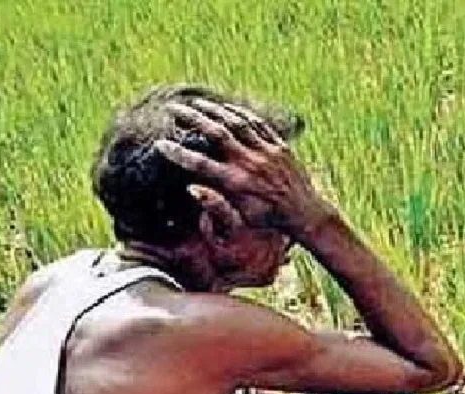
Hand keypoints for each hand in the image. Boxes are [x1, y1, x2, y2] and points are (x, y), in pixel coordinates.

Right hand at [154, 98, 338, 241]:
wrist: (304, 213)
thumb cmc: (268, 219)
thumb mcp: (240, 217)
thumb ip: (216, 202)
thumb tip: (191, 188)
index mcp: (237, 184)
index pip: (200, 165)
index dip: (178, 154)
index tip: (160, 144)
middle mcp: (250, 164)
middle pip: (216, 134)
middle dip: (192, 118)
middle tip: (172, 109)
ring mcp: (266, 152)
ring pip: (236, 123)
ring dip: (213, 110)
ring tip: (195, 103)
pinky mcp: (279, 147)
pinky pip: (258, 124)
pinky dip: (240, 114)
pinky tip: (226, 108)